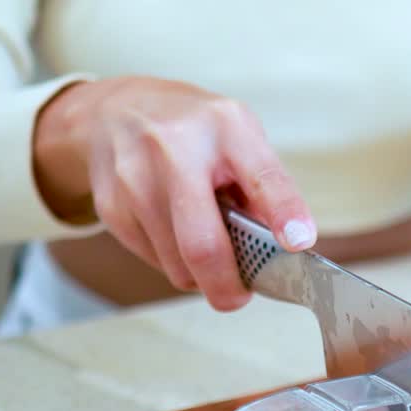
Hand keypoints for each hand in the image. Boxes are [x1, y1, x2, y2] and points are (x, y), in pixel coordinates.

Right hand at [33, 77, 316, 310]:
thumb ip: (266, 188)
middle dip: (227, 287)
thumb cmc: (192, 131)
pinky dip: (174, 262)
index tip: (298, 243)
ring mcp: (136, 179)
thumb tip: (286, 246)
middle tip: (240, 296)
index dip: (284, 213)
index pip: (262, 177)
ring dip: (201, 275)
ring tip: (209, 248)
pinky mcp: (112, 207)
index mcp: (226, 127)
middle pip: (203, 244)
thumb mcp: (239, 137)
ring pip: (178, 265)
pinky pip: (154, 261)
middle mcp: (175, 148)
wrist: (112, 112)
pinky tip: (175, 233)